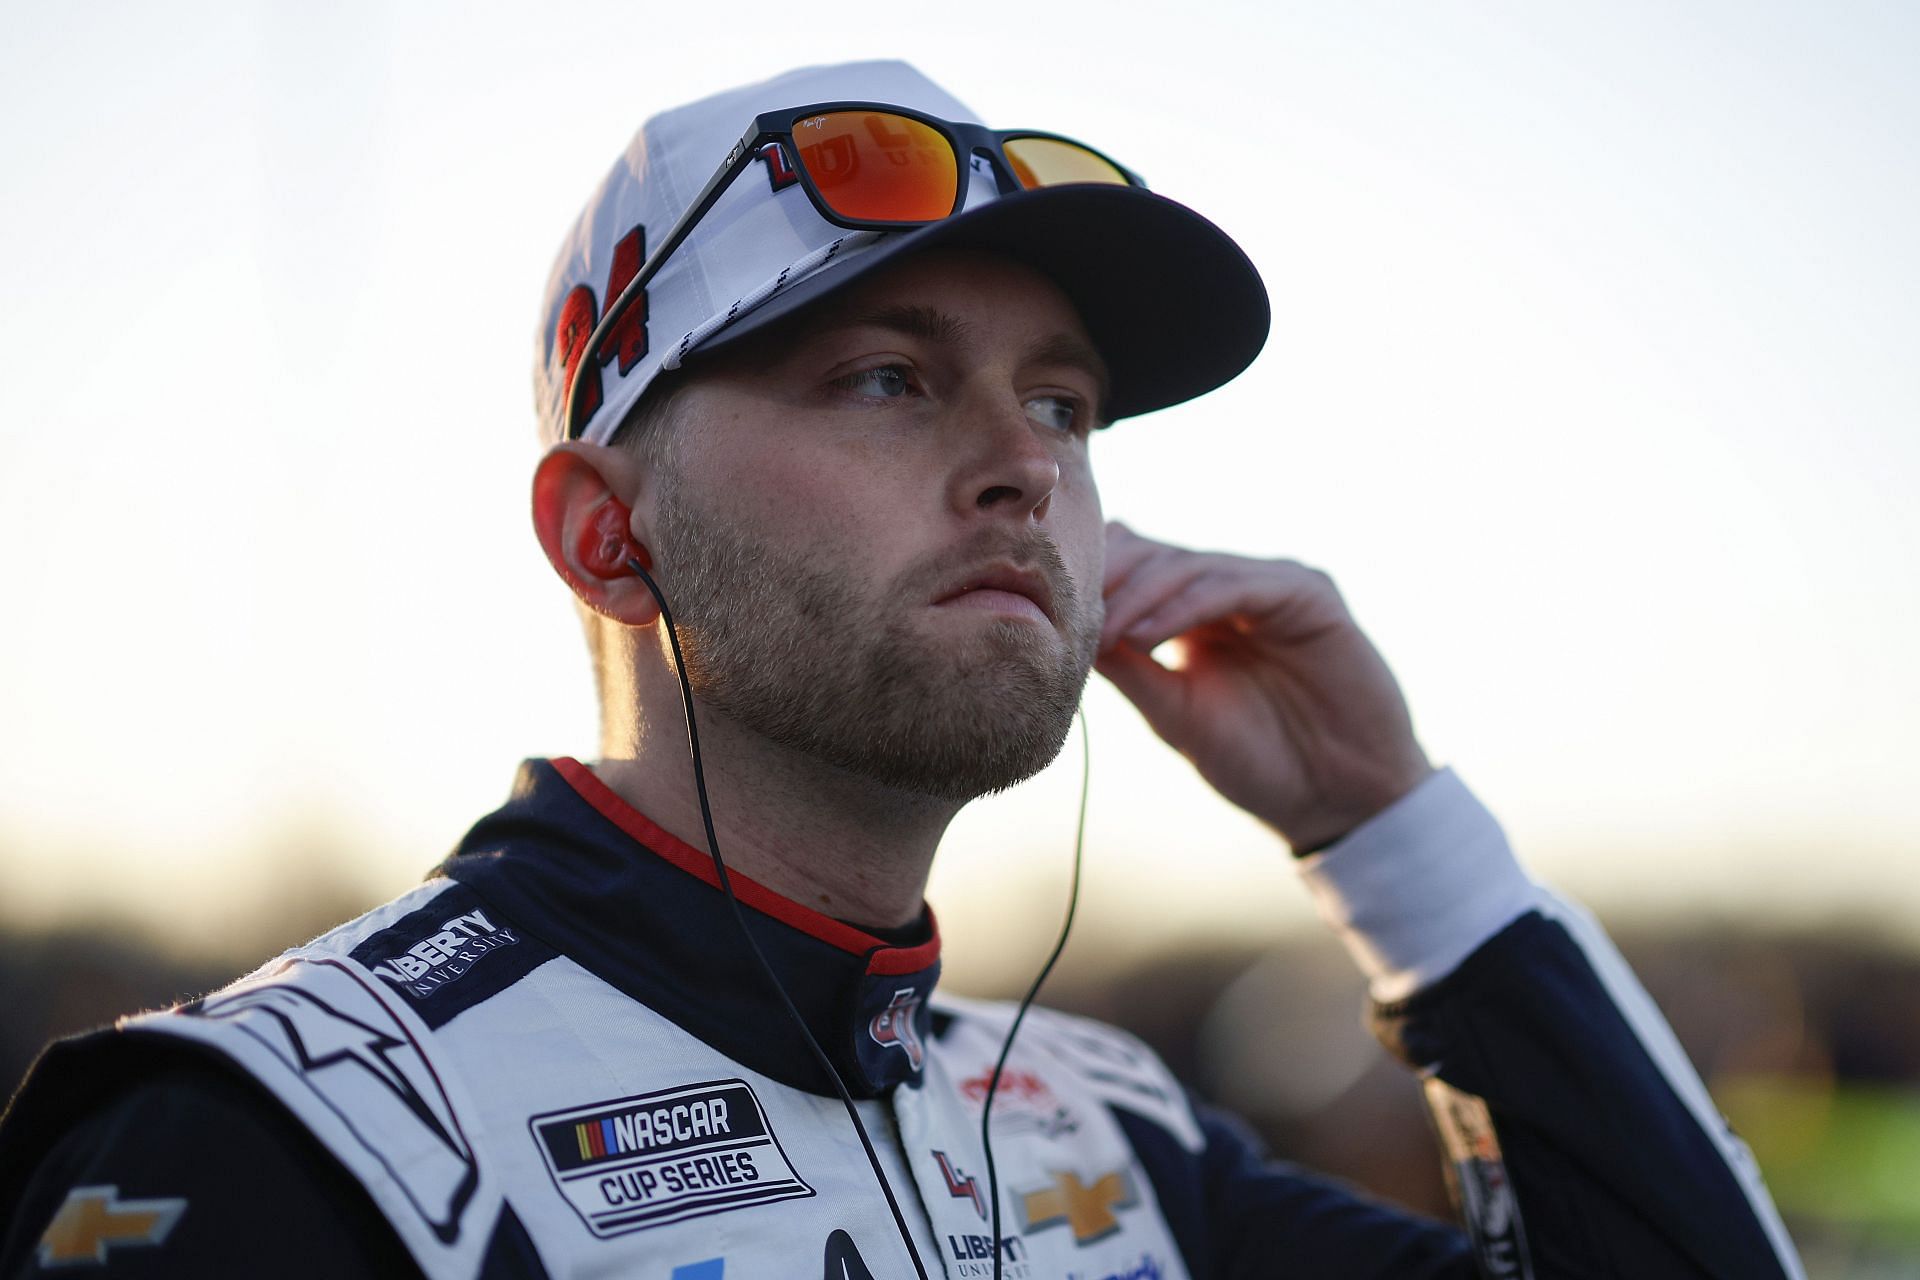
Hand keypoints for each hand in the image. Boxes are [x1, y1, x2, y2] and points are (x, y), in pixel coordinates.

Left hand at [1095, 521, 1432, 851]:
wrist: (1336, 800)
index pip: (1133, 570)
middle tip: (1062, 610)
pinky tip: (1146, 635)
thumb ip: (1130, 669)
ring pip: (1186, 565)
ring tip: (1101, 631)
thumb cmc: (1259, 761)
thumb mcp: (1176, 714)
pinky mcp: (1307, 593)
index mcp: (1195, 613)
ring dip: (1137, 595)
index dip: (1089, 583)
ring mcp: (1269, 585)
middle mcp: (1230, 589)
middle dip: (1105, 579)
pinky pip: (1235, 583)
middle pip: (1152, 554)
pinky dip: (1185, 605)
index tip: (1041, 613)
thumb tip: (1067, 633)